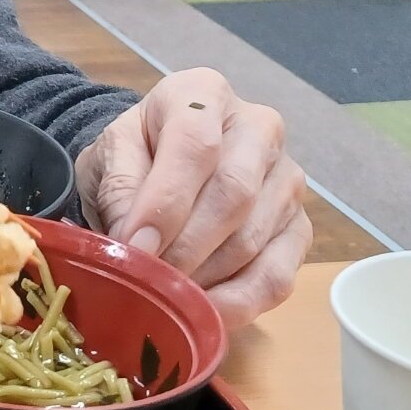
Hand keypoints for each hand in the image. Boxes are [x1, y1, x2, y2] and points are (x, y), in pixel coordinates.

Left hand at [76, 67, 310, 327]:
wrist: (158, 163)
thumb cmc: (135, 155)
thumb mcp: (111, 154)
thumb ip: (120, 189)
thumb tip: (136, 247)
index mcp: (204, 94)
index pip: (196, 144)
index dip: (166, 202)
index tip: (135, 246)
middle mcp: (259, 129)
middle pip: (233, 195)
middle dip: (185, 248)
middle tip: (146, 282)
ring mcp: (287, 180)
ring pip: (253, 240)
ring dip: (205, 280)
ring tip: (163, 297)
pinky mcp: (299, 229)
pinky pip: (277, 276)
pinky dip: (237, 304)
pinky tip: (202, 314)